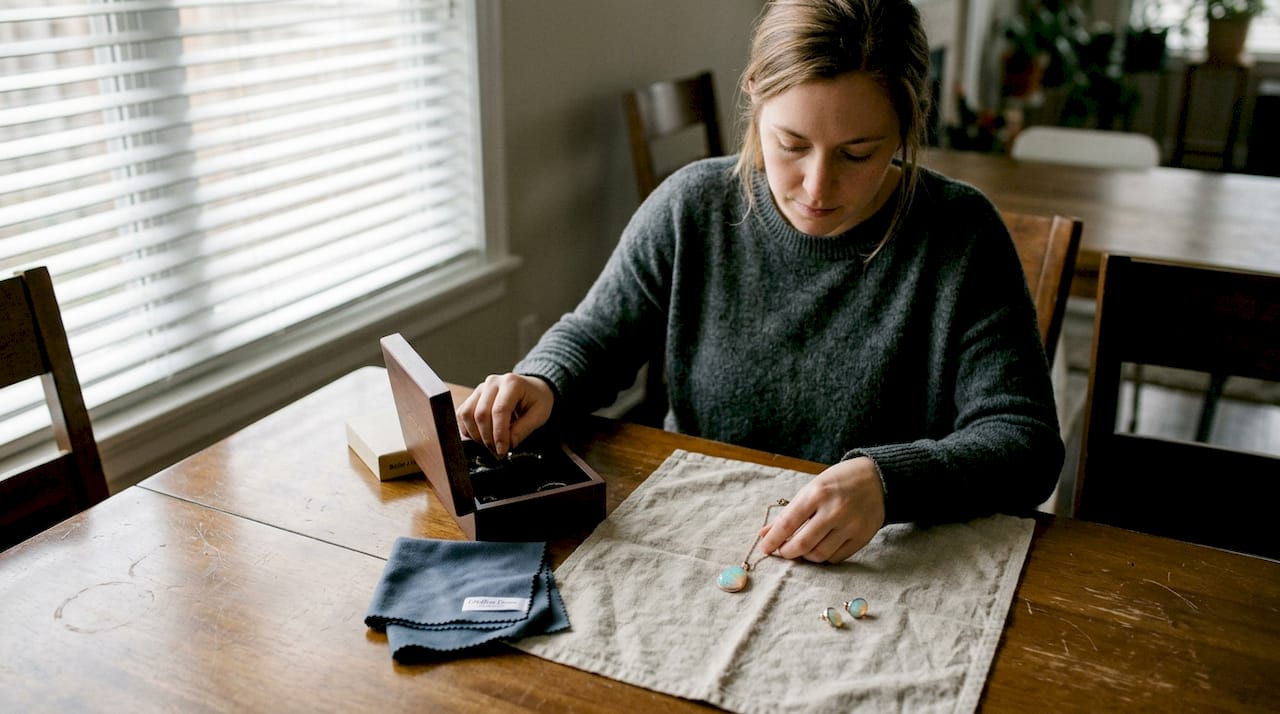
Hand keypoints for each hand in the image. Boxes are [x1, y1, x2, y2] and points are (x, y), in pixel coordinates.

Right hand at [455, 373, 553, 457]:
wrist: (532, 389)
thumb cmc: (537, 400)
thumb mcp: (539, 415)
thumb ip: (523, 429)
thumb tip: (508, 443)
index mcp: (512, 383)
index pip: (500, 410)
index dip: (499, 434)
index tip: (502, 450)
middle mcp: (493, 382)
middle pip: (481, 414)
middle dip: (488, 438)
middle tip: (497, 452)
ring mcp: (480, 389)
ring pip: (467, 414)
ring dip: (476, 435)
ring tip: (490, 445)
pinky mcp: (472, 397)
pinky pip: (462, 415)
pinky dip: (468, 430)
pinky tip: (481, 437)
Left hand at [757, 457, 885, 562]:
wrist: (878, 479)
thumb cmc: (839, 482)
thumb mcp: (811, 489)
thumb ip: (789, 513)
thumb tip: (764, 533)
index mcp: (817, 493)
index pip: (788, 523)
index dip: (772, 539)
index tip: (764, 548)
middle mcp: (835, 510)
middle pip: (802, 544)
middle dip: (787, 552)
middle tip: (783, 551)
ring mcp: (851, 525)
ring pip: (819, 555)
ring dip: (805, 556)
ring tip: (802, 549)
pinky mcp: (863, 537)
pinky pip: (837, 558)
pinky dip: (824, 557)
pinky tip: (820, 549)